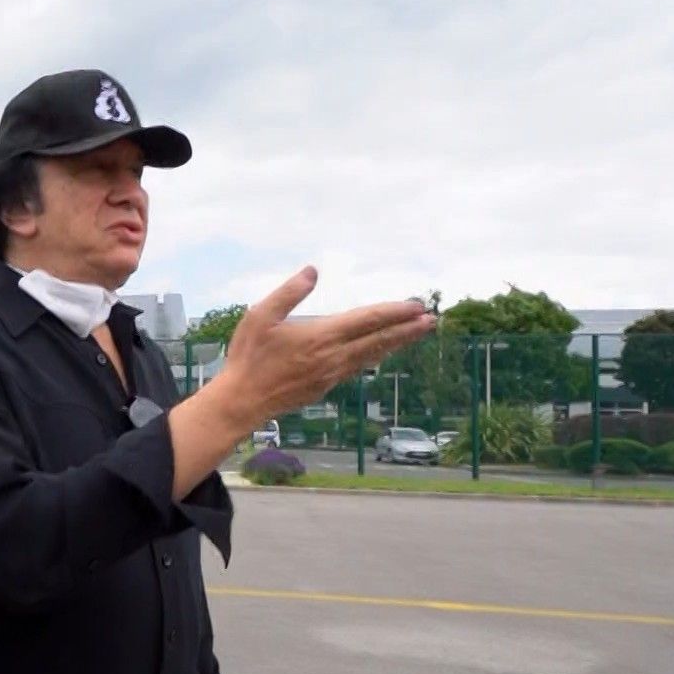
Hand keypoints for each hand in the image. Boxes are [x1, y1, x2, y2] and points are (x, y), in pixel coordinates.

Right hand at [216, 266, 435, 425]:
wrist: (242, 402)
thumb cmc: (248, 357)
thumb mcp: (261, 315)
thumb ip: (289, 292)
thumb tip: (313, 271)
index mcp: (320, 336)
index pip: (367, 320)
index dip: (395, 312)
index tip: (417, 305)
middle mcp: (332, 357)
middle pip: (379, 340)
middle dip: (407, 330)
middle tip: (432, 320)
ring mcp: (331, 376)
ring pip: (371, 356)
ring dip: (395, 343)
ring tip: (415, 334)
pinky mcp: (324, 388)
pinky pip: (357, 368)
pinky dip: (374, 356)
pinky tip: (379, 353)